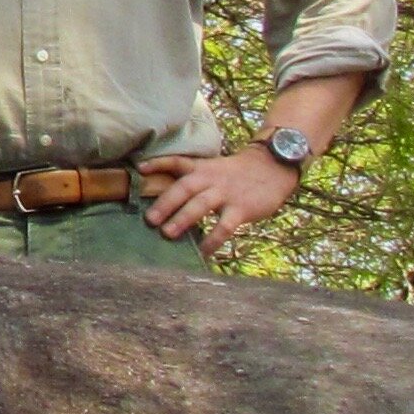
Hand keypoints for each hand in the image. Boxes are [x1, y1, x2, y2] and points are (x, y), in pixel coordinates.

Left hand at [140, 148, 302, 256]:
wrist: (273, 167)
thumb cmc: (238, 173)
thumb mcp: (214, 169)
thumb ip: (194, 180)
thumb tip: (167, 200)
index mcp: (203, 168)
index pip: (177, 162)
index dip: (158, 164)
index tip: (139, 169)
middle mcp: (211, 179)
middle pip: (184, 188)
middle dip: (165, 203)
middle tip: (149, 219)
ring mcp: (226, 193)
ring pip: (201, 205)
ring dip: (183, 219)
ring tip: (167, 233)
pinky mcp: (241, 208)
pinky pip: (224, 226)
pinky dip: (212, 240)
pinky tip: (203, 252)